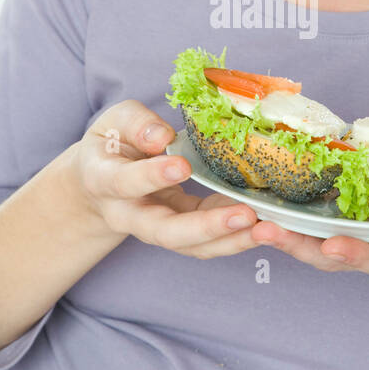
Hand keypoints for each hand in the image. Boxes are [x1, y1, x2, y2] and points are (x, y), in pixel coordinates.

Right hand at [69, 100, 261, 258]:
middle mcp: (129, 215)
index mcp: (104, 181)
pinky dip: (237, 237)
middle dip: (206, 227)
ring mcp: (157, 230)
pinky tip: (266, 226)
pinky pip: (208, 242)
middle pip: (165, 232)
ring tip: (268, 229)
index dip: (152, 176)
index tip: (182, 165)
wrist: (100, 184)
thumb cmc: (110, 145)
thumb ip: (136, 125)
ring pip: (192, 247)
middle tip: (245, 215)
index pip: (126, 183)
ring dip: (232, 240)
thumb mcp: (113, 123)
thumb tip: (162, 137)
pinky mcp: (182, 233)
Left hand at [249, 192, 368, 277]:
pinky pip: (321, 217)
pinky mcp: (358, 212)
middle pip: (337, 255)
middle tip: (266, 232)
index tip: (332, 246)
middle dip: (302, 247)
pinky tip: (263, 201)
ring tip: (254, 221)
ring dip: (288, 232)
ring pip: (321, 238)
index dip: (357, 255)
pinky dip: (293, 213)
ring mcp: (368, 231)